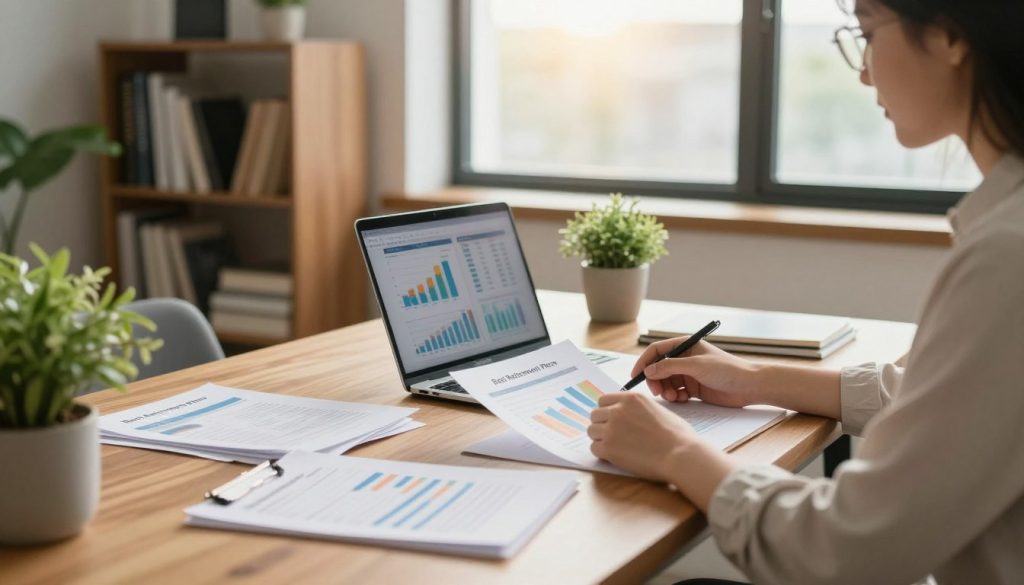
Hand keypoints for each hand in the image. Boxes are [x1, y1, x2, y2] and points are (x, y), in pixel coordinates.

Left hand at [589, 392, 736, 509]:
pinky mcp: (609, 448)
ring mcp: (611, 429)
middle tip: (613, 435)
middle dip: (602, 425)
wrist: (680, 454)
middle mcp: (618, 410)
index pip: (603, 400)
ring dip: (600, 438)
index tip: (612, 420)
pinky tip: (615, 456)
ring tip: (615, 446)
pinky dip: (602, 453)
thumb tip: (630, 415)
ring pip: (592, 431)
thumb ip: (639, 409)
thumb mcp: (657, 410)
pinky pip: (594, 448)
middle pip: (595, 415)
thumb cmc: (677, 435)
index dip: (607, 411)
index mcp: (630, 398)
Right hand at [631, 340, 761, 406]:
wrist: (749, 387)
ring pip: (666, 382)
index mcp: (685, 345)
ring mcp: (689, 374)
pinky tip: (682, 399)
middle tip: (657, 392)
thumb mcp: (696, 366)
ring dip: (665, 390)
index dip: (644, 362)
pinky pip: (675, 392)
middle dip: (655, 380)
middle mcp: (685, 358)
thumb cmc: (728, 370)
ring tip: (673, 397)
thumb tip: (648, 371)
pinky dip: (674, 397)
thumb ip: (670, 367)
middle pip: (659, 368)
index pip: (657, 351)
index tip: (636, 376)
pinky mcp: (693, 388)